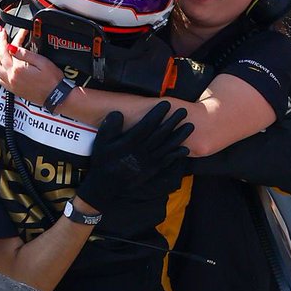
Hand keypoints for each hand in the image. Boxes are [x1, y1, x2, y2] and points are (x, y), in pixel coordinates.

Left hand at [0, 27, 63, 104]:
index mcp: (18, 69)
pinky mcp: (14, 90)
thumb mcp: (42, 62)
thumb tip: (12, 47)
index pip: (12, 48)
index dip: (16, 37)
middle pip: (0, 57)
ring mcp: (11, 84)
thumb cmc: (52, 81)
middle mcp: (12, 77)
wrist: (56, 97)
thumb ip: (25, 54)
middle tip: (1, 34)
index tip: (20, 31)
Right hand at [76, 102, 192, 214]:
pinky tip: (185, 149)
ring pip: (167, 147)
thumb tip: (118, 113)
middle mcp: (141, 152)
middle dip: (173, 121)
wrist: (105, 186)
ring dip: (179, 136)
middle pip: (160, 135)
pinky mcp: (152, 171)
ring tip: (190, 126)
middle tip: (183, 110)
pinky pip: (166, 162)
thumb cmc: (103, 161)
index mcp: (128, 143)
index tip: (166, 104)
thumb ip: (109, 127)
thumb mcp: (100, 142)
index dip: (157, 114)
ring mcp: (148, 163)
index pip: (146, 125)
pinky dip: (176, 155)